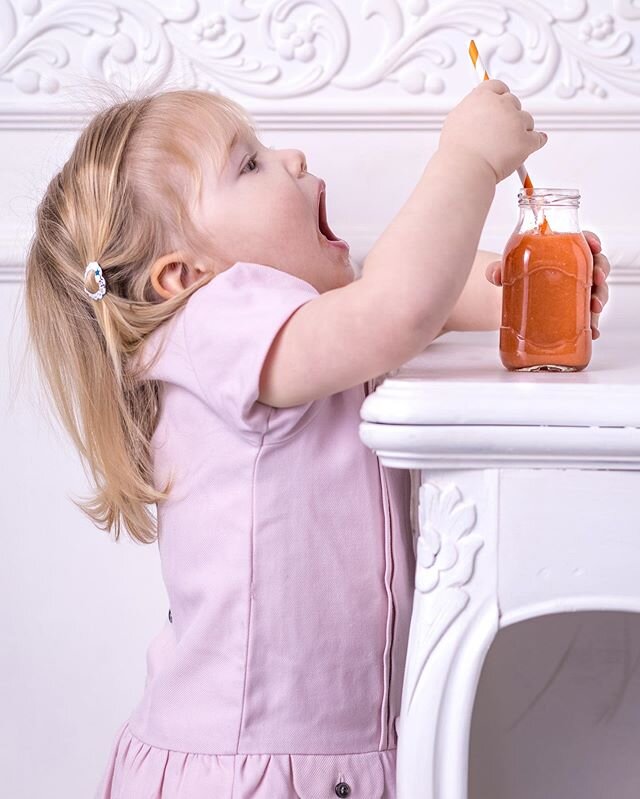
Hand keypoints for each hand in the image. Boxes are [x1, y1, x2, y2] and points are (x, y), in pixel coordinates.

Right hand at [439, 79, 547, 183]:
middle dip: (510, 116)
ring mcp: (515, 121)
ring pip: (527, 120)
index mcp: (482, 97)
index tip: (502, 104)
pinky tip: (528, 146)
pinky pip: (538, 138)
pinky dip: (535, 143)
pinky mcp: (526, 139)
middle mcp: (501, 105)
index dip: (501, 97)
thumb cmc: (457, 150)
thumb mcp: (456, 119)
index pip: (499, 87)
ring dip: (521, 130)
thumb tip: (477, 109)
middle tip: (502, 131)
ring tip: (507, 145)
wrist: (464, 169)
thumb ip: (472, 109)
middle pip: (514, 103)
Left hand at [484, 230, 609, 339]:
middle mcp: (574, 270)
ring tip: (594, 308)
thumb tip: (495, 275)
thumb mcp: (506, 271)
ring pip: (596, 291)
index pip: (582, 240)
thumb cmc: (515, 277)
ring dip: (599, 298)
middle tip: (596, 279)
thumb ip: (498, 270)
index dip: (592, 241)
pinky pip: (588, 317)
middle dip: (601, 271)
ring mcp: (576, 292)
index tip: (594, 246)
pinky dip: (593, 325)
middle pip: (596, 265)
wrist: (509, 301)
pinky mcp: (574, 312)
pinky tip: (592, 331)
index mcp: (562, 252)